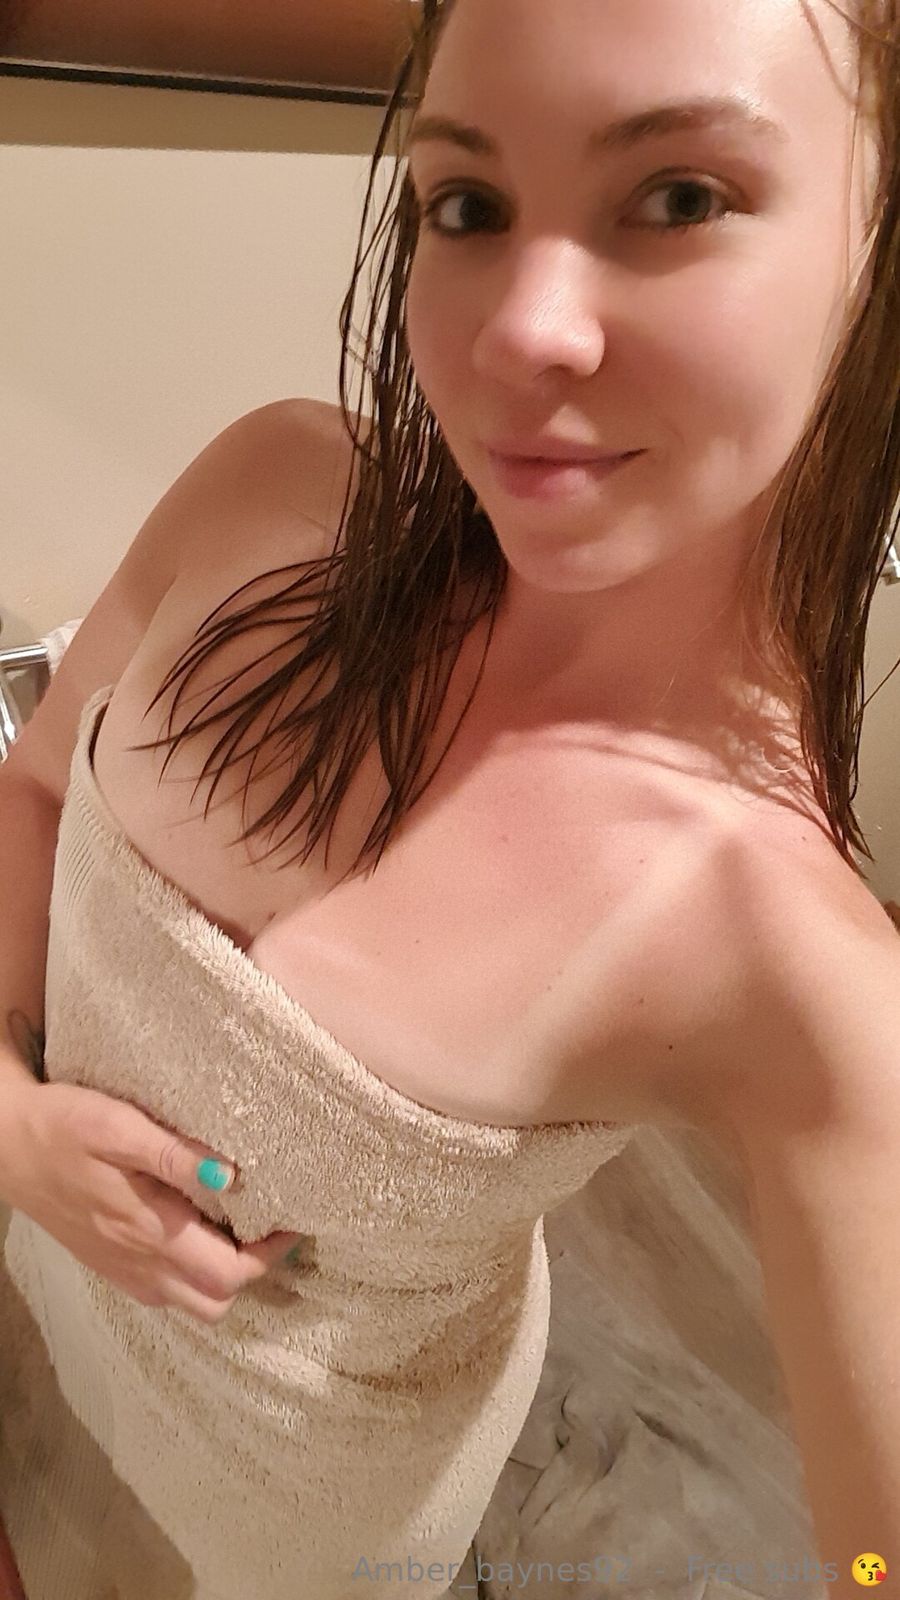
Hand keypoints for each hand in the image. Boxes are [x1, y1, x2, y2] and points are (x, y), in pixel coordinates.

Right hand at [1, 1080, 301, 1323]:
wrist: (5, 1145)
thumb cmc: (62, 1127)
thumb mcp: (116, 1126)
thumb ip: (172, 1153)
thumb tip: (230, 1174)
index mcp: (148, 1232)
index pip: (227, 1274)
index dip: (269, 1256)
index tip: (290, 1221)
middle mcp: (138, 1264)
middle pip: (214, 1302)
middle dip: (251, 1273)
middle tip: (269, 1227)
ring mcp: (122, 1271)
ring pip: (190, 1304)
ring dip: (221, 1278)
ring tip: (239, 1229)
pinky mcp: (110, 1266)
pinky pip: (164, 1293)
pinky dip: (191, 1276)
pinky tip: (197, 1233)